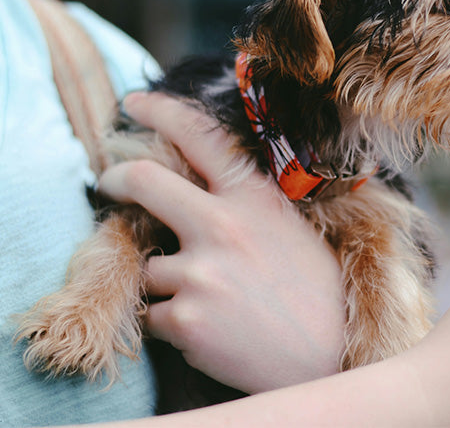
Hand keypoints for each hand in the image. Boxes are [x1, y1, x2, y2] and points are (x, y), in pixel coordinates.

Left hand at [99, 92, 345, 393]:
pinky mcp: (185, 317)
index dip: (160, 111)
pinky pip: (152, 315)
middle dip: (115, 178)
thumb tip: (200, 193)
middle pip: (144, 180)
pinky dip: (171, 324)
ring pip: (149, 266)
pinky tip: (211, 331)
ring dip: (167, 284)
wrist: (330, 356)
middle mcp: (222, 225)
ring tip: (213, 304)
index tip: (133, 104)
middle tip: (108, 182)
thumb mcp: (291, 229)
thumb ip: (246, 207)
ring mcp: (201, 271)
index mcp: (254, 198)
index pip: (200, 136)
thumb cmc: (318, 291)